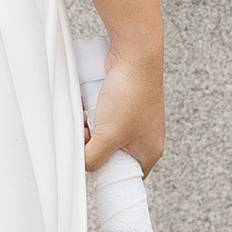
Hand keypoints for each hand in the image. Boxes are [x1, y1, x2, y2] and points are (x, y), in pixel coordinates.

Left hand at [83, 36, 163, 173]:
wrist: (134, 55)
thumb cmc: (131, 94)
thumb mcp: (108, 134)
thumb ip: (94, 157)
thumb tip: (83, 164)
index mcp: (149, 151)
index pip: (124, 176)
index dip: (105, 171)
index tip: (92, 162)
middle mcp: (143, 136)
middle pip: (109, 153)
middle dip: (94, 143)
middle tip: (88, 131)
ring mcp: (133, 119)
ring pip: (102, 133)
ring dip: (91, 125)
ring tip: (89, 114)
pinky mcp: (122, 103)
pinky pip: (101, 115)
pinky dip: (92, 111)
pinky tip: (88, 102)